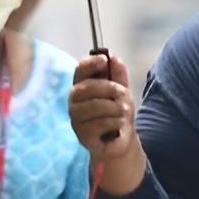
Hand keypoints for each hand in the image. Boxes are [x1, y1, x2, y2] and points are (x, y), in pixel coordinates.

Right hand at [69, 54, 142, 176]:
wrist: (120, 139)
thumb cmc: (117, 112)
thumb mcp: (122, 90)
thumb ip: (118, 75)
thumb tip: (114, 58)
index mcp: (82, 85)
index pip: (80, 70)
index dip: (90, 63)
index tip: (104, 60)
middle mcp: (74, 100)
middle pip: (87, 87)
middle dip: (110, 89)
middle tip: (123, 94)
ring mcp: (76, 118)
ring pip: (95, 106)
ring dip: (116, 108)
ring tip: (124, 112)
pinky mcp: (82, 134)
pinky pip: (100, 123)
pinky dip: (115, 122)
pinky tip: (119, 124)